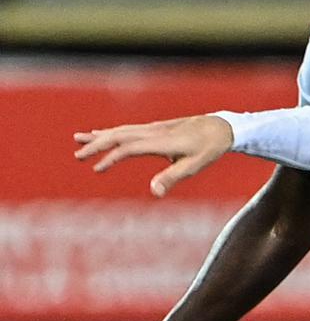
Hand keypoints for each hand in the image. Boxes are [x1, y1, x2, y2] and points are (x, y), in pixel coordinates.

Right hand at [74, 115, 233, 196]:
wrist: (222, 127)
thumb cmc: (209, 148)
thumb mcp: (195, 165)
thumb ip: (173, 177)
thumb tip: (154, 193)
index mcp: (162, 141)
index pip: (129, 148)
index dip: (112, 158)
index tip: (97, 169)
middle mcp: (155, 131)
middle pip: (120, 135)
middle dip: (97, 144)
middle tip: (77, 156)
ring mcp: (155, 127)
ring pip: (122, 130)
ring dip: (100, 135)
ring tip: (78, 139)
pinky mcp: (157, 127)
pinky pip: (130, 128)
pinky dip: (112, 132)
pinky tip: (101, 133)